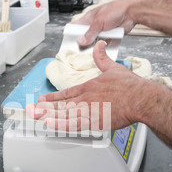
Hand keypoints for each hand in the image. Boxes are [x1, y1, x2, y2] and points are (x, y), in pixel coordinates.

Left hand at [27, 41, 171, 162]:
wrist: (140, 98)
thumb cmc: (129, 86)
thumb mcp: (113, 67)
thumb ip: (102, 58)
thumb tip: (98, 45)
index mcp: (89, 87)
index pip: (66, 93)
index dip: (53, 98)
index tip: (42, 100)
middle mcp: (85, 98)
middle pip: (61, 105)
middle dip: (44, 108)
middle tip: (31, 110)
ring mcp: (88, 109)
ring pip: (64, 114)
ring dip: (48, 116)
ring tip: (36, 117)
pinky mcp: (95, 120)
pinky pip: (74, 124)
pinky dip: (61, 125)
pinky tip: (50, 125)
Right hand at [74, 0, 135, 46]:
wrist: (131, 13)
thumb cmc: (116, 10)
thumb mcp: (99, 21)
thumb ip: (90, 32)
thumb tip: (81, 41)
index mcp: (89, 18)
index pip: (76, 26)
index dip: (72, 33)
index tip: (69, 41)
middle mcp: (94, 24)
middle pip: (85, 36)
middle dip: (84, 42)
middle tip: (82, 47)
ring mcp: (102, 31)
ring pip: (94, 41)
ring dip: (95, 44)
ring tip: (94, 46)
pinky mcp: (109, 36)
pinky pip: (103, 44)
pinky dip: (103, 46)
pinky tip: (103, 46)